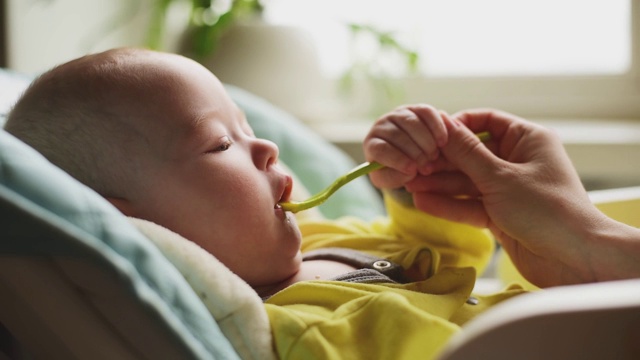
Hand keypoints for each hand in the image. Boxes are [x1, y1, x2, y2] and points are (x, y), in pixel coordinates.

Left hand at [363, 104, 448, 188]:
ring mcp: (398, 114)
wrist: (411, 155)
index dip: (397, 159)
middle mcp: (381, 126)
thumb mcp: (392, 179)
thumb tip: (410, 170)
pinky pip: (426, 112)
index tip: (413, 170)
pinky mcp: (416, 109)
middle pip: (397, 135)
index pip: (380, 149)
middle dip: (415, 153)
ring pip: (412, 123)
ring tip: (433, 157)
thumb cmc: (397, 170)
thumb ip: (395, 178)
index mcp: (372, 144)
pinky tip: (442, 142)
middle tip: (427, 167)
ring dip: (426, 142)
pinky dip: (436, 127)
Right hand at [405, 109, 613, 286]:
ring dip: (440, 184)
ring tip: (409, 185)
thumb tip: (442, 127)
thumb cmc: (546, 210)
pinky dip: (449, 204)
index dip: (456, 126)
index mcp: (526, 140)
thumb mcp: (500, 177)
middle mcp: (517, 161)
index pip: (485, 121)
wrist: (573, 259)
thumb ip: (466, 153)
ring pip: (467, 181)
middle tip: (412, 164)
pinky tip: (422, 203)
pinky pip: (469, 204)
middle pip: (471, 154)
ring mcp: (508, 189)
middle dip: (441, 160)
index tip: (429, 135)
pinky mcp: (500, 215)